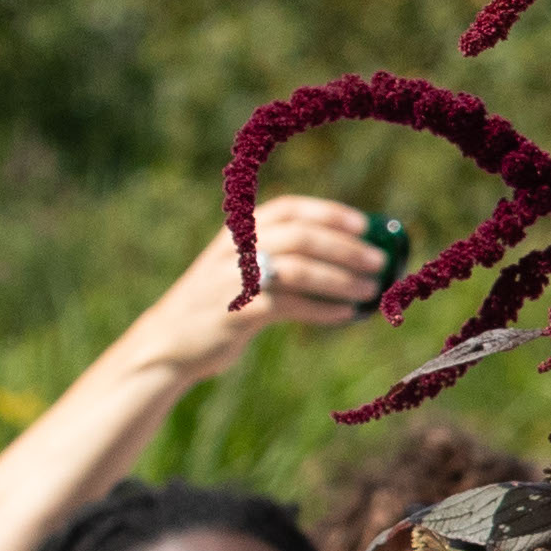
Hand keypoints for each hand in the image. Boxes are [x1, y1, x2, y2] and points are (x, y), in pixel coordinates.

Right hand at [118, 197, 396, 384]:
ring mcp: (234, 279)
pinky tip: (347, 314)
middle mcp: (236, 248)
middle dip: (345, 248)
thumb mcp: (242, 268)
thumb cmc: (220, 304)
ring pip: (299, 271)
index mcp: (240, 230)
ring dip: (341, 280)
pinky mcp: (236, 313)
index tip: (365, 225)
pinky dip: (323, 309)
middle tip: (379, 262)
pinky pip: (290, 306)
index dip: (329, 213)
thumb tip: (350, 256)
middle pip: (301, 238)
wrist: (170, 341)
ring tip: (370, 290)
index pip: (290, 208)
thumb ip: (280, 257)